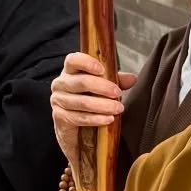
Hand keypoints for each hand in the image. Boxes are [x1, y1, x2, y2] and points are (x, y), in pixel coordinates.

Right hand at [51, 52, 137, 169]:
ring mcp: (57, 100)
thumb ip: (116, 81)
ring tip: (118, 108)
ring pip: (82, 102)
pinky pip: (80, 117)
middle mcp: (60, 83)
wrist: (76, 130)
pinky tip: (108, 119)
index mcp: (70, 71)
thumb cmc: (88, 101)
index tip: (102, 70)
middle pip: (81, 82)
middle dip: (103, 87)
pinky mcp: (59, 117)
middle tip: (117, 93)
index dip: (87, 63)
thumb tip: (132, 78)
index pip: (73, 60)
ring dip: (103, 105)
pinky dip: (96, 119)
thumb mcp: (103, 88)